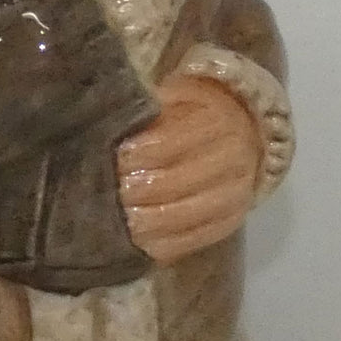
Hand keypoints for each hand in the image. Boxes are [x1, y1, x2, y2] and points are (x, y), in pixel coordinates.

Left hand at [117, 74, 259, 264]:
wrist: (238, 134)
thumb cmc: (191, 113)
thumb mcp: (174, 98)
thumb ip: (148, 110)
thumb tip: (113, 125)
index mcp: (217, 124)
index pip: (168, 144)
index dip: (136, 154)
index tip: (112, 157)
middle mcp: (232, 162)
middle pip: (173, 183)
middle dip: (133, 190)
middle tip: (101, 191)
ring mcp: (233, 197)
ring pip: (181, 217)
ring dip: (142, 220)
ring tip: (112, 216)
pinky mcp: (228, 224)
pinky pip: (190, 241)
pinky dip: (158, 243)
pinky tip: (134, 237)